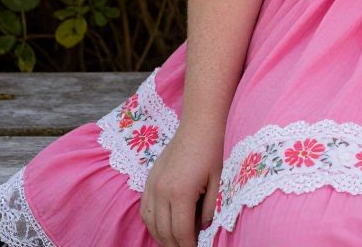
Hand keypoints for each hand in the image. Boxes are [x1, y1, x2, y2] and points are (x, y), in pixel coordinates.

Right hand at [140, 123, 224, 246]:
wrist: (197, 126)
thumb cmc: (210, 151)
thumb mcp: (216, 181)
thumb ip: (208, 208)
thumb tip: (203, 229)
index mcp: (181, 194)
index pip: (181, 232)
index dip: (188, 246)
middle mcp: (162, 192)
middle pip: (165, 232)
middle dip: (175, 245)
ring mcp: (153, 186)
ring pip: (151, 223)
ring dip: (162, 237)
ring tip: (174, 242)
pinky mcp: (149, 180)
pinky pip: (145, 210)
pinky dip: (152, 223)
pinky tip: (161, 226)